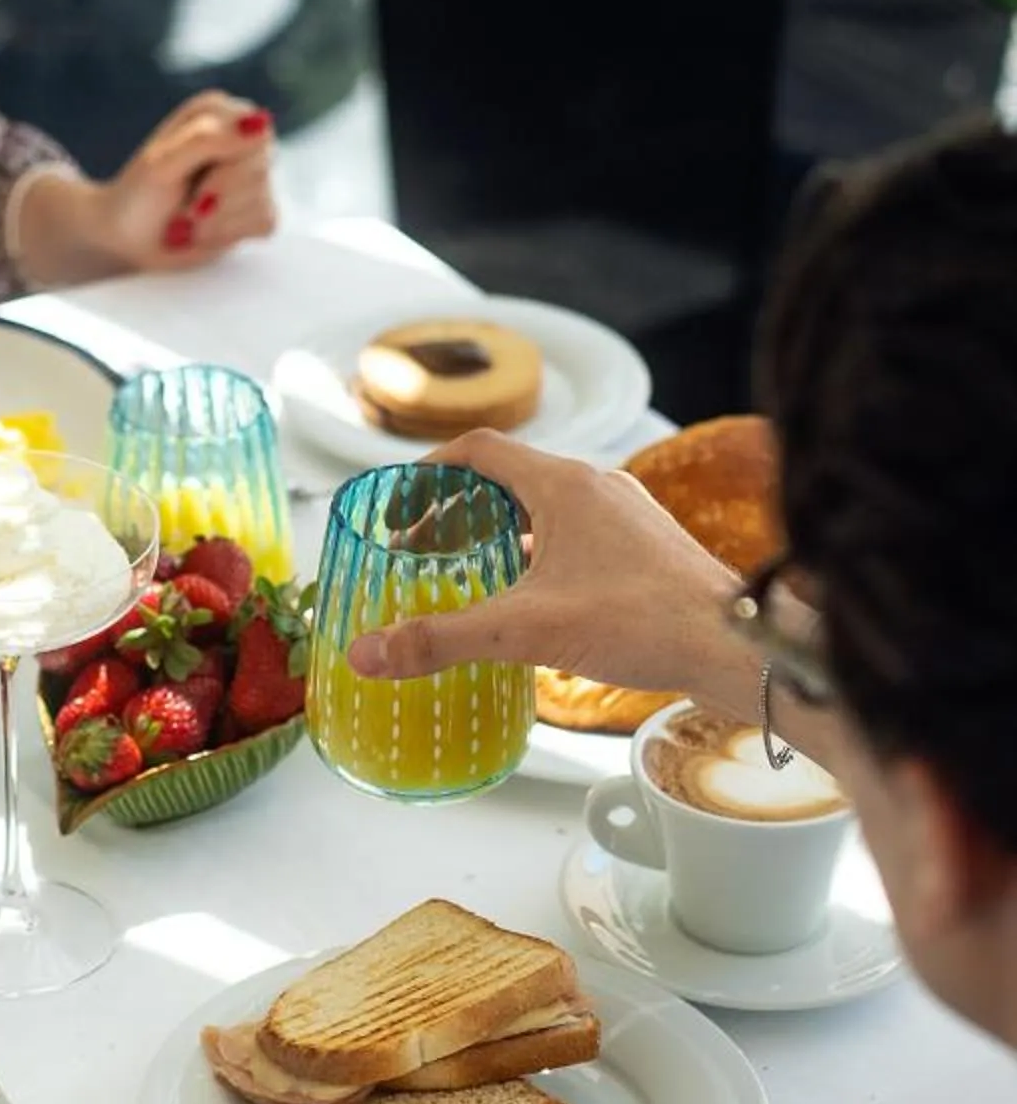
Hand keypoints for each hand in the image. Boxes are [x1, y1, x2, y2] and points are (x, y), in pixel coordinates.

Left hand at [11, 96, 276, 284]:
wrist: (126, 238)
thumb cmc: (137, 195)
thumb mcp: (162, 164)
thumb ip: (207, 139)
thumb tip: (260, 122)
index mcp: (217, 112)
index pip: (256, 133)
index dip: (230, 164)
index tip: (195, 178)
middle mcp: (240, 138)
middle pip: (260, 169)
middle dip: (218, 197)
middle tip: (186, 205)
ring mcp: (251, 175)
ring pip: (261, 200)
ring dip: (216, 221)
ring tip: (186, 219)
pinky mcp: (256, 209)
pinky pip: (265, 223)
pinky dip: (227, 234)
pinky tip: (202, 231)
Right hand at [345, 431, 749, 713]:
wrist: (737, 646)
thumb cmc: (645, 622)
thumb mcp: (526, 631)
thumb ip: (441, 638)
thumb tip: (367, 653)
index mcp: (564, 484)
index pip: (478, 450)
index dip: (427, 473)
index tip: (396, 505)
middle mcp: (597, 488)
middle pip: (508, 478)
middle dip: (456, 510)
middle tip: (421, 548)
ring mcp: (626, 516)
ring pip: (545, 508)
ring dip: (500, 533)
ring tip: (468, 574)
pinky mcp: (646, 548)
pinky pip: (577, 534)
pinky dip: (539, 553)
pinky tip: (533, 600)